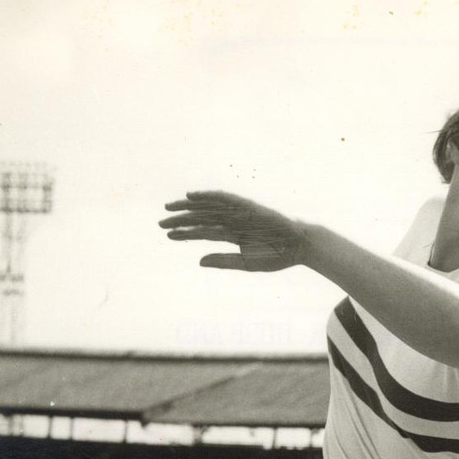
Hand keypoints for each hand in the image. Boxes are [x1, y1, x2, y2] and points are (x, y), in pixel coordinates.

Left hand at [159, 191, 303, 270]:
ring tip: (169, 207)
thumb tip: (199, 261)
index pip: (202, 232)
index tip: (167, 234)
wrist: (298, 247)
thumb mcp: (246, 263)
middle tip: (160, 222)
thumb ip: (223, 261)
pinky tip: (191, 195)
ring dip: (188, 206)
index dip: (184, 233)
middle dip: (180, 219)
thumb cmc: (276, 256)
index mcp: (232, 235)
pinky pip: (224, 198)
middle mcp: (232, 222)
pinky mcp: (247, 207)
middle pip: (201, 218)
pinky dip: (208, 195)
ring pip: (208, 207)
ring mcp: (239, 213)